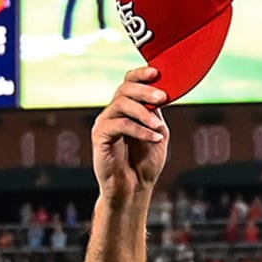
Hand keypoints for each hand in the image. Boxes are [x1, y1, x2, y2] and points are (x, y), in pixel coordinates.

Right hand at [93, 65, 168, 202]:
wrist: (133, 188)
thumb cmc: (144, 163)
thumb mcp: (158, 133)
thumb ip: (157, 113)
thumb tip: (162, 92)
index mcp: (127, 109)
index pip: (129, 83)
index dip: (141, 74)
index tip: (156, 72)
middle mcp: (113, 112)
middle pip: (125, 89)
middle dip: (145, 91)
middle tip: (161, 97)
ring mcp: (105, 123)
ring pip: (121, 104)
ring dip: (144, 112)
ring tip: (158, 126)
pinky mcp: (99, 136)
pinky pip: (120, 124)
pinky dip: (140, 129)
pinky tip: (154, 137)